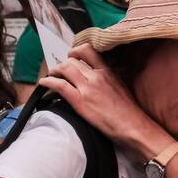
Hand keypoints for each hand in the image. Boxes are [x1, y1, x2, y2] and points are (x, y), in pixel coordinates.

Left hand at [38, 43, 166, 156]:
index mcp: (108, 72)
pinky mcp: (80, 100)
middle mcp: (97, 76)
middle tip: (59, 71)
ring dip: (54, 71)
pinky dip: (48, 82)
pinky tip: (44, 83)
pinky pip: (59, 85)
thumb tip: (97, 79)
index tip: (72, 57)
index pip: (88, 51)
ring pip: (64, 69)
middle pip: (72, 60)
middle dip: (62, 64)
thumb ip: (108, 79)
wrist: (133, 126)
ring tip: (52, 76)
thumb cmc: (130, 112)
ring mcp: (88, 87)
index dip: (76, 52)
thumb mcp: (121, 87)